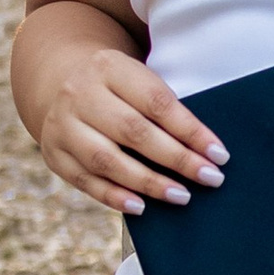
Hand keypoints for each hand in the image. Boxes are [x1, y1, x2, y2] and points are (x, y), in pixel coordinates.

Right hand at [32, 39, 225, 216]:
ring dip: (148, 183)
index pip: (156, 102)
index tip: (219, 155)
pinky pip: (85, 181)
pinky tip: (141, 207)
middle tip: (209, 179)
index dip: (190, 131)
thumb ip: (164, 107)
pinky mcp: (54, 154)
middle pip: (133, 131)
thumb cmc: (119, 87)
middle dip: (176, 159)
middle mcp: (80, 94)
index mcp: (109, 67)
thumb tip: (205, 151)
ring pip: (107, 160)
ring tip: (181, 196)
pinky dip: (114, 197)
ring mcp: (63, 125)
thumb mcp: (138, 78)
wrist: (61, 82)